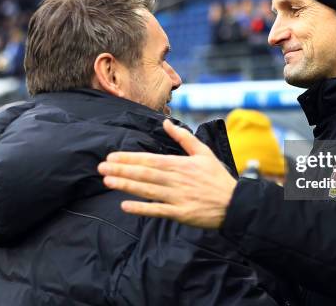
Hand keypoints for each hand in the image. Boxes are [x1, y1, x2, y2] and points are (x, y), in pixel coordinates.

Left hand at [98, 119, 236, 228]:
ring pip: (147, 190)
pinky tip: (125, 205)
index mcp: (181, 164)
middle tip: (101, 168)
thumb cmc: (217, 177)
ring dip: (126, 185)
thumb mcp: (204, 152)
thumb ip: (183, 138)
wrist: (234, 203)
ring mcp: (178, 197)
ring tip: (108, 181)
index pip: (150, 160)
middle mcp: (177, 180)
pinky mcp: (181, 213)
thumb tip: (166, 123)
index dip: (130, 159)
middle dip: (122, 170)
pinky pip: (158, 210)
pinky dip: (141, 208)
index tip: (112, 157)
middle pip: (145, 174)